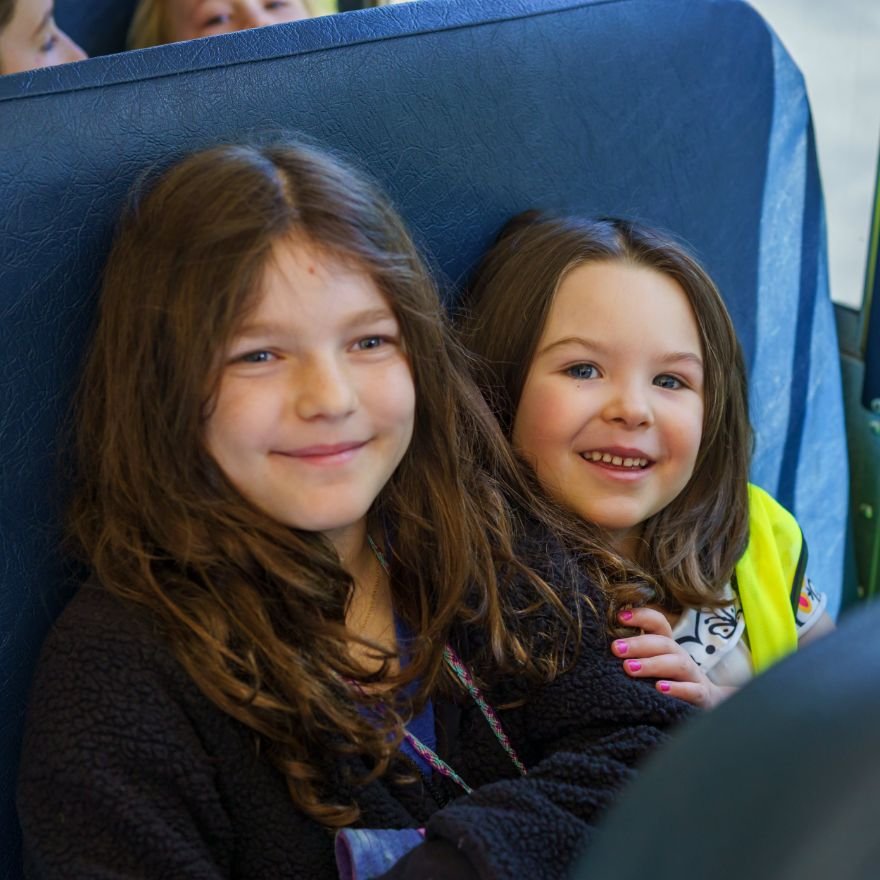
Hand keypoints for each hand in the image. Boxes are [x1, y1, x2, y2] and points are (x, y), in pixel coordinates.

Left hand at [611, 607, 735, 708]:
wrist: (707, 703)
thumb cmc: (670, 681)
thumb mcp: (654, 665)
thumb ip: (634, 654)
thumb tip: (605, 645)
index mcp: (667, 647)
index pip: (659, 624)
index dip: (642, 616)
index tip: (620, 617)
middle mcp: (681, 657)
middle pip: (663, 643)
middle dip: (638, 644)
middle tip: (615, 648)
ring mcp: (693, 676)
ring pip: (678, 664)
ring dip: (652, 664)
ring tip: (629, 668)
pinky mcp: (702, 696)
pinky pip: (693, 691)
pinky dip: (678, 689)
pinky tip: (660, 689)